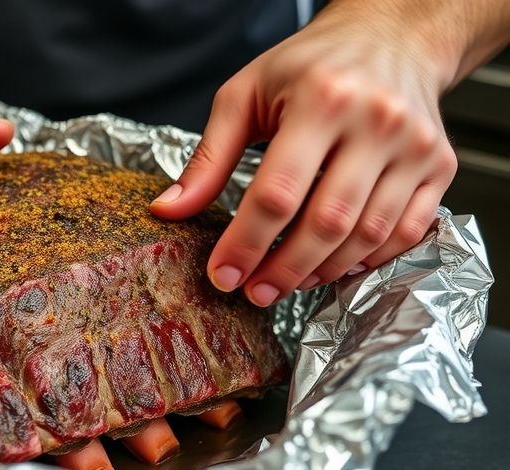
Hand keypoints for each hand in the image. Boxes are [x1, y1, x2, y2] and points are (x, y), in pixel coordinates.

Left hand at [151, 4, 457, 305]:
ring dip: (322, 271)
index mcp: (322, 99)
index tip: (222, 274)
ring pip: (368, 235)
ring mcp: (416, 146)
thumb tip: (169, 210)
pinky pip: (406, 231)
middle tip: (254, 293)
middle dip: (283, 269)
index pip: (277, 193)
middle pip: (326, 222)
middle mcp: (377, 122)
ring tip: (287, 281)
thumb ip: (208, 157)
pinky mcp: (441, 165)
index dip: (246, 244)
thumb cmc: (312, 65)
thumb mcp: (245, 95)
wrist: (393, 37)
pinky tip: (334, 264)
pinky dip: (369, 260)